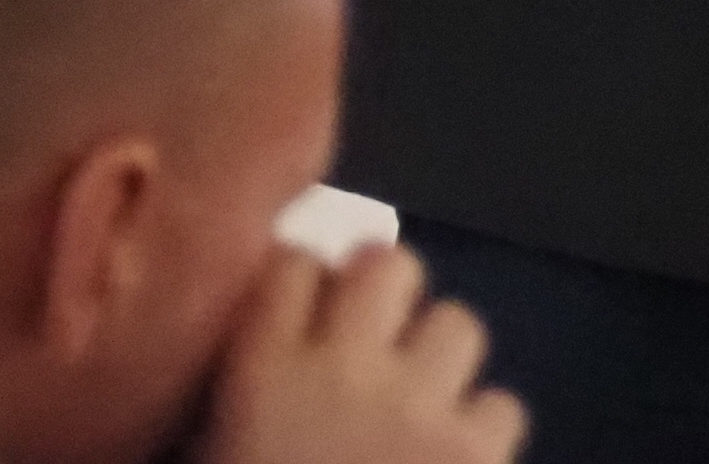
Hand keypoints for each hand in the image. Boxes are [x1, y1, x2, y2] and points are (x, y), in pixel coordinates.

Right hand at [199, 240, 523, 463]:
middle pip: (389, 265)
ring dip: (437, 359)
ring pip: (457, 324)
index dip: (301, 280)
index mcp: (258, 380)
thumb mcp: (209, 460)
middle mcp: (344, 371)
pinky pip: (499, 406)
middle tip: (368, 338)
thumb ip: (224, 423)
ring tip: (415, 402)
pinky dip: (479, 430)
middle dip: (382, 293)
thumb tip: (243, 401)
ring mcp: (421, 407)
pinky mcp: (477, 451)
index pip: (290, 267)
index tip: (301, 304)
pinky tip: (454, 461)